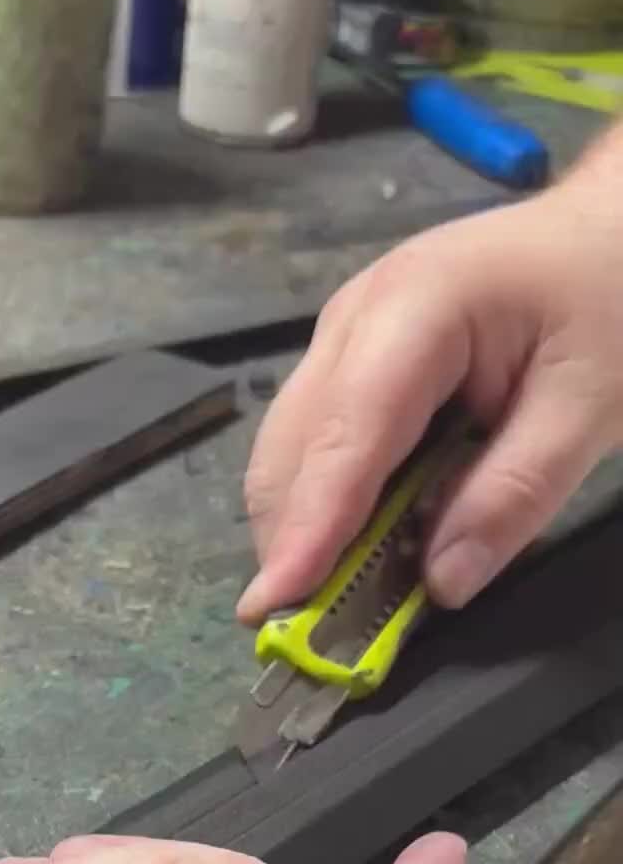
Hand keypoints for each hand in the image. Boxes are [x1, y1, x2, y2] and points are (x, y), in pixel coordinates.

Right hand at [239, 156, 622, 622]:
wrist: (606, 227)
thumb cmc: (609, 296)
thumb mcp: (592, 403)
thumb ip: (516, 494)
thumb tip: (442, 583)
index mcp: (415, 310)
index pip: (345, 438)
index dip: (308, 530)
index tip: (274, 606)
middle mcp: (352, 321)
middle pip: (290, 453)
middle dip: (290, 545)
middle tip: (307, 636)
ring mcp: (340, 340)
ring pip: (289, 456)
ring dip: (303, 533)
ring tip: (335, 605)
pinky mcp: (348, 365)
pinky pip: (315, 449)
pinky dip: (325, 509)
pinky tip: (359, 550)